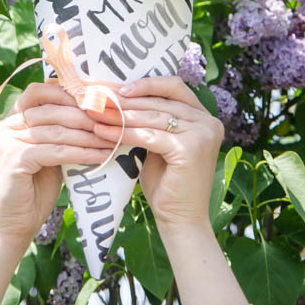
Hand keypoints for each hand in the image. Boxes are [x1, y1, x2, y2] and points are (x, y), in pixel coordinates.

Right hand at [0, 82, 114, 245]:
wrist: (10, 231)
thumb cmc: (30, 195)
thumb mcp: (43, 157)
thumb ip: (55, 135)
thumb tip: (90, 114)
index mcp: (5, 123)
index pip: (36, 93)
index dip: (66, 93)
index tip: (95, 99)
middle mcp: (1, 128)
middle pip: (50, 109)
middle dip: (84, 113)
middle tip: (111, 117)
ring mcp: (4, 142)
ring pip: (55, 130)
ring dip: (88, 133)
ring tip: (112, 137)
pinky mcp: (14, 158)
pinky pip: (56, 150)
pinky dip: (82, 152)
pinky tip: (101, 155)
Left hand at [90, 75, 223, 233]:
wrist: (180, 220)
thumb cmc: (167, 184)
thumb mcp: (159, 144)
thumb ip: (152, 121)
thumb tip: (119, 96)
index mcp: (204, 117)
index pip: (174, 87)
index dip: (146, 84)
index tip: (117, 88)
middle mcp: (209, 122)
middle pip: (160, 101)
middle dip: (125, 100)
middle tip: (96, 99)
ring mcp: (203, 134)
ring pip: (153, 117)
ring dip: (120, 115)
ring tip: (95, 113)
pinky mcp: (191, 148)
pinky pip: (150, 135)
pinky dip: (125, 132)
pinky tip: (103, 132)